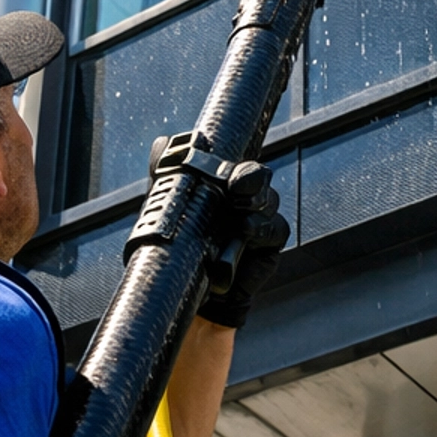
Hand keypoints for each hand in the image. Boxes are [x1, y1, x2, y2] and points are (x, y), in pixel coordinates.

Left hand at [145, 144, 290, 330]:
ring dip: (256, 205)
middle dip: (251, 179)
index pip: (240, 166)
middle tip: (236, 186)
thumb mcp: (170, 210)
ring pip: (269, 202)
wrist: (194, 291)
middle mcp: (246, 200)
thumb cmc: (184, 247)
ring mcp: (260, 221)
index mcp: (224, 186)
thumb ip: (165, 176)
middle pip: (260, 179)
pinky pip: (275, 230)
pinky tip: (247, 232)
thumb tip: (161, 145)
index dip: (241, 167)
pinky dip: (263, 229)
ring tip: (240, 215)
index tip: (231, 175)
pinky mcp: (269, 246)